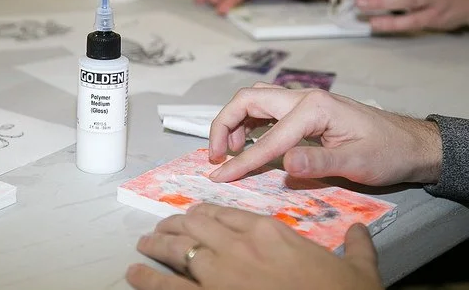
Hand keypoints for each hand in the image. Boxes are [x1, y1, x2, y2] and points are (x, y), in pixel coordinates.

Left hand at [126, 203, 383, 289]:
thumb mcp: (358, 269)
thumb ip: (356, 245)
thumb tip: (361, 233)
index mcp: (269, 232)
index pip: (228, 212)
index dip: (207, 212)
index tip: (196, 214)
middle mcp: (239, 245)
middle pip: (197, 224)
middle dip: (177, 223)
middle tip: (165, 226)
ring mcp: (220, 272)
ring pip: (179, 247)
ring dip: (158, 243)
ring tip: (145, 243)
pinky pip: (170, 286)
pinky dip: (148, 278)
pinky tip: (134, 273)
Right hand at [207, 83, 441, 184]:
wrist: (410, 143)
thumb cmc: (387, 152)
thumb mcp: (357, 162)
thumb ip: (319, 162)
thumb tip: (284, 165)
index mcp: (313, 108)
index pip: (268, 138)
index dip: (241, 161)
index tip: (219, 177)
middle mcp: (303, 97)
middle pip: (248, 100)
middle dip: (224, 125)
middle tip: (216, 156)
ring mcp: (302, 101)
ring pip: (254, 101)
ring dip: (233, 122)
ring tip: (227, 152)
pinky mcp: (304, 110)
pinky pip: (266, 110)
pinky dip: (248, 123)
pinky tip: (247, 142)